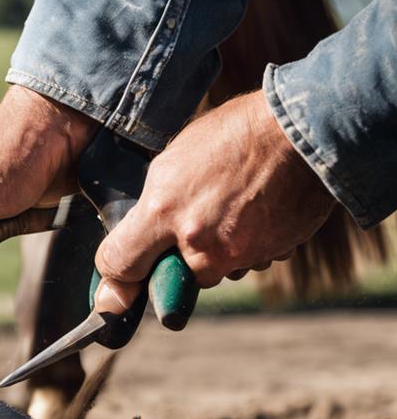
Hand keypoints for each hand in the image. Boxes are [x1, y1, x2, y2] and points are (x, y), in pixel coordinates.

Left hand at [93, 90, 335, 310]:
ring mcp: (239, 255)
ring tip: (231, 201)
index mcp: (164, 211)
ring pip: (214, 267)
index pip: (120, 264)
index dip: (115, 277)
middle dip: (178, 252)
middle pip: (174, 272)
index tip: (115, 289)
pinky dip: (248, 242)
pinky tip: (256, 207)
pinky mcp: (271, 256)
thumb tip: (136, 237)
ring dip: (216, 247)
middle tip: (196, 213)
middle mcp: (199, 243)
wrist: (303, 129)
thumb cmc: (233, 135)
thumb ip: (152, 206)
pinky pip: (248, 259)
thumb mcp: (173, 160)